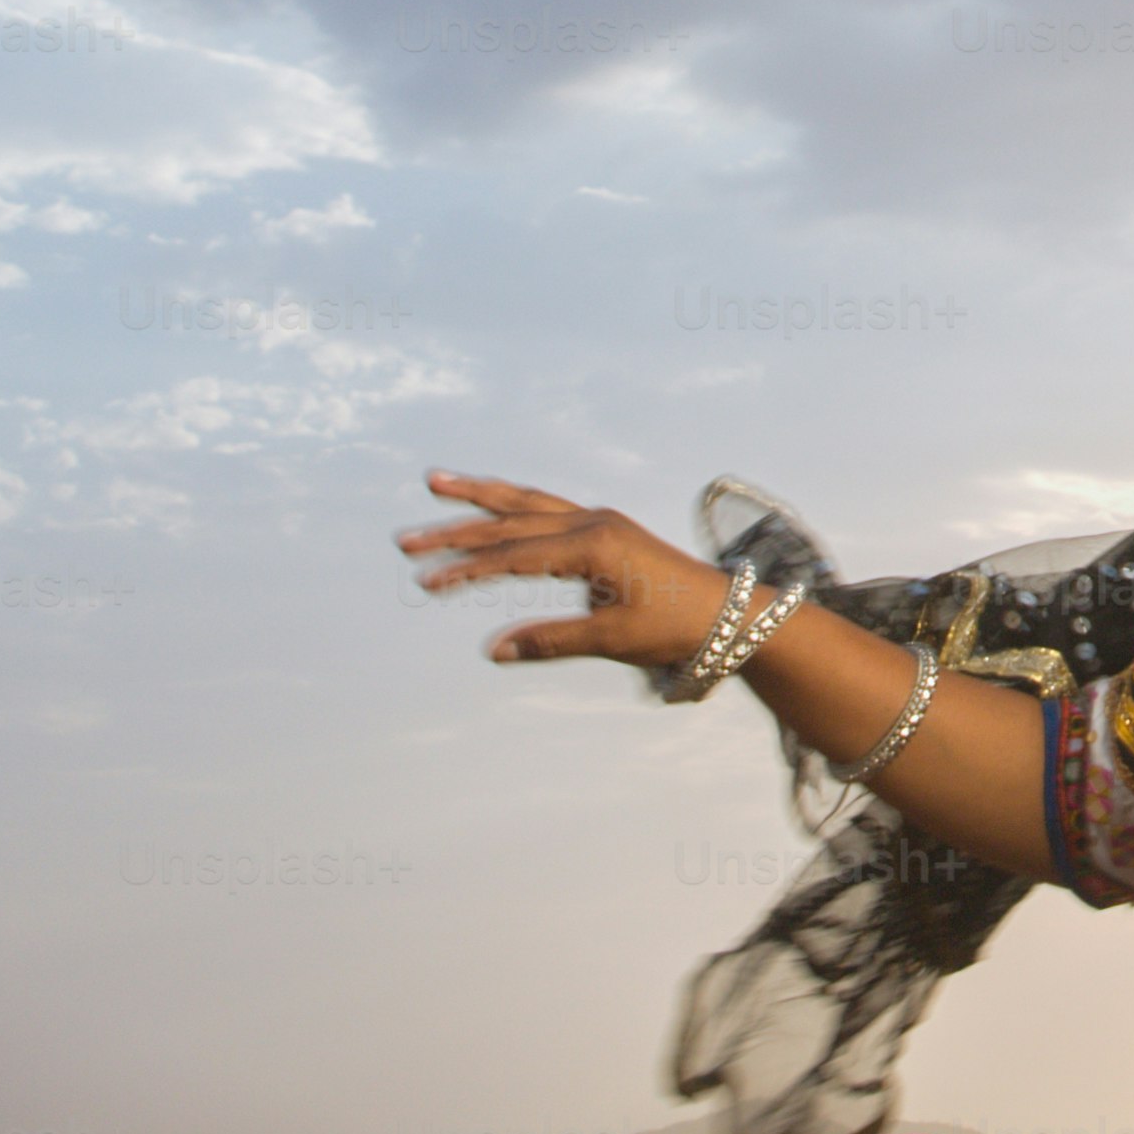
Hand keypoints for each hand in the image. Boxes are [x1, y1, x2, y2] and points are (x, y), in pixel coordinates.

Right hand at [396, 472, 730, 675]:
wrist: (727, 612)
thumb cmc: (674, 628)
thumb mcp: (612, 640)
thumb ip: (551, 641)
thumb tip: (494, 651)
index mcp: (593, 546)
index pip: (512, 557)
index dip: (466, 571)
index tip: (425, 582)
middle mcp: (591, 522)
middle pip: (510, 521)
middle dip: (455, 529)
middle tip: (406, 538)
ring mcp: (598, 519)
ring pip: (527, 502)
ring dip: (480, 495)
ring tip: (437, 482)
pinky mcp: (604, 527)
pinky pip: (547, 507)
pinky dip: (512, 503)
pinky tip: (490, 503)